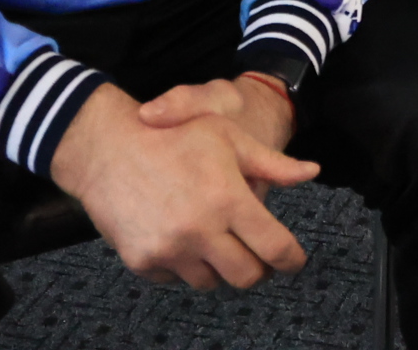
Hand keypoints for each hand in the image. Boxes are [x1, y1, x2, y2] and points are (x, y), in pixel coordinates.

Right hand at [49, 84, 318, 290]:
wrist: (105, 149)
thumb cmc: (172, 137)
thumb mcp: (227, 137)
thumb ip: (272, 163)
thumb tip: (312, 171)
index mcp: (227, 199)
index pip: (274, 248)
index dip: (291, 259)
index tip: (294, 260)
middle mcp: (200, 230)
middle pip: (247, 276)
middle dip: (258, 268)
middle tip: (255, 251)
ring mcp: (169, 250)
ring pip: (211, 282)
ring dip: (219, 265)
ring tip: (212, 236)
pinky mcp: (143, 261)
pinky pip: (176, 278)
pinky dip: (183, 264)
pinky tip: (179, 234)